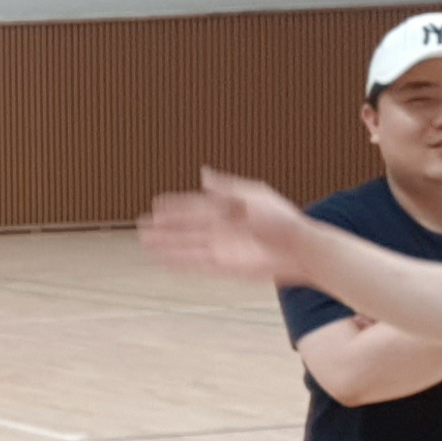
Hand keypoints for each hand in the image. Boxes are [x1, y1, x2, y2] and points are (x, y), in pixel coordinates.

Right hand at [139, 170, 318, 286]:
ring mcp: (222, 249)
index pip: (194, 206)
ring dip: (166, 244)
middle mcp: (221, 229)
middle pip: (185, 228)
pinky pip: (197, 265)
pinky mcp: (226, 267)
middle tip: (141, 224)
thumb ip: (226, 187)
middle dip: (164, 226)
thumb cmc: (281, 218)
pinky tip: (165, 261)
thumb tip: (202, 174)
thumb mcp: (254, 195)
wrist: (300, 248)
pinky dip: (180, 262)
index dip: (175, 205)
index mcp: (227, 209)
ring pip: (186, 246)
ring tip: (145, 242)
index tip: (156, 203)